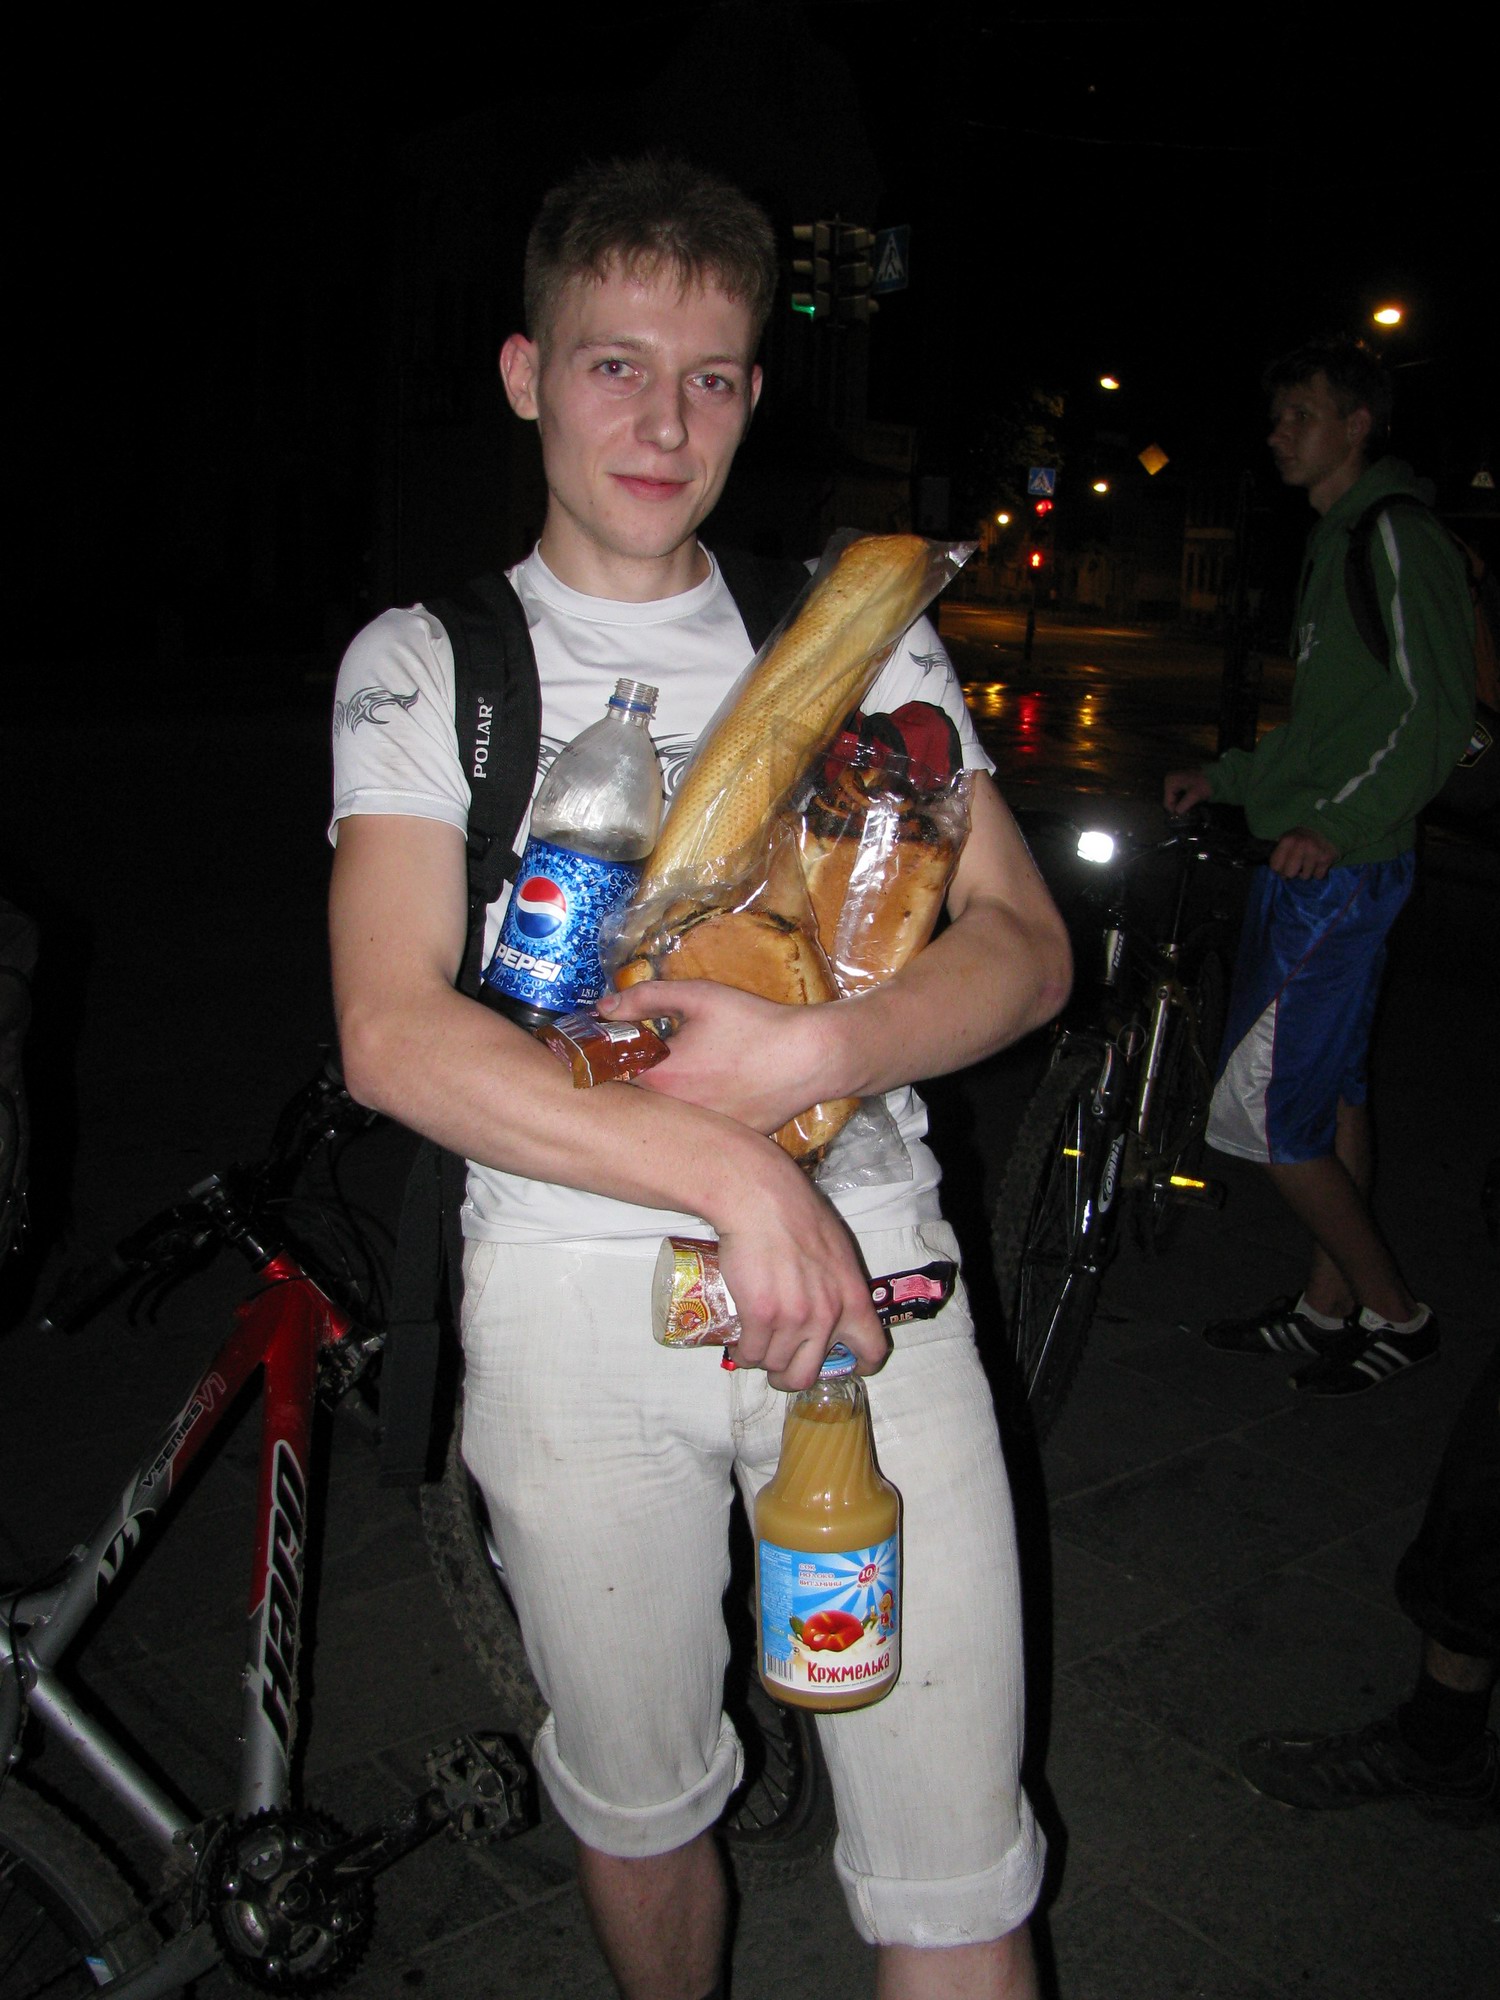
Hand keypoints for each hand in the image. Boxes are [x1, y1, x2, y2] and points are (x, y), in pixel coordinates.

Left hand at [600, 980, 832, 1134]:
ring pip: (667, 1116)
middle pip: (636, 1099)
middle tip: (657, 1058)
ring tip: (696, 1074)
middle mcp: (672, 1113)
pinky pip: (699, 1130)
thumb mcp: (698, 997)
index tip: (619, 1044)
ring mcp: (699, 1133)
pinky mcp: (723, 1143)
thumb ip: (645, 997)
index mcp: (657, 1076)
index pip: (610, 1071)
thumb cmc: (753, 1023)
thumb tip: (603, 1006)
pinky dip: (699, 1114)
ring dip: (669, 1099)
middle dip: (639, 1078)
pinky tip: (721, 1093)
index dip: (611, 1056)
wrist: (809, 1058)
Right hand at [713, 1183, 890, 1391]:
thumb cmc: (799, 1216)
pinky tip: (739, 1343)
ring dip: (763, 1360)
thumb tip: (831, 1307)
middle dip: (790, 1376)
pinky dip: (743, 1354)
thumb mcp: (838, 1252)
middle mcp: (828, 1316)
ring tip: (755, 1345)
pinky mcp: (761, 1316)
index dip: (858, 1365)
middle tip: (780, 1366)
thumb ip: (838, 1287)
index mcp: (854, 1299)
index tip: (844, 1364)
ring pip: (775, 1365)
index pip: (871, 1350)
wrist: (763, 1201)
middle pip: (807, 1374)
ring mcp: (794, 1319)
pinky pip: (750, 1354)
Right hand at [1163, 769, 1212, 815]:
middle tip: (1188, 811)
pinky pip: (1179, 794)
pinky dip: (1184, 799)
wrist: (1217, 773)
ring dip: (1182, 803)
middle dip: (1178, 806)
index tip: (1185, 815)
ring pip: (1175, 798)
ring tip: (1191, 806)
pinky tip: (1191, 801)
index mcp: (1170, 781)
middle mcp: (1170, 779)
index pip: (1167, 802)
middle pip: (1170, 800)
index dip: (1175, 810)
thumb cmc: (1204, 783)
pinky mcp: (1181, 781)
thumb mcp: (1194, 795)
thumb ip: (1183, 805)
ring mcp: (1176, 779)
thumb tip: (1178, 814)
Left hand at [1268, 827, 1338, 879]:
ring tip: (1308, 861)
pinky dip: (1317, 872)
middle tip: (1296, 864)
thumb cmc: (1298, 840)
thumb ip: (1277, 855)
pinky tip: (1317, 862)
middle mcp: (1301, 844)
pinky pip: (1318, 876)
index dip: (1279, 869)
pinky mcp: (1327, 857)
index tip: (1283, 863)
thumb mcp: (1283, 842)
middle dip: (1292, 872)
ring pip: (1305, 877)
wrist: (1322, 830)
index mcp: (1287, 840)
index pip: (1275, 867)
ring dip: (1306, 872)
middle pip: (1289, 874)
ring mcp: (1315, 851)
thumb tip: (1277, 872)